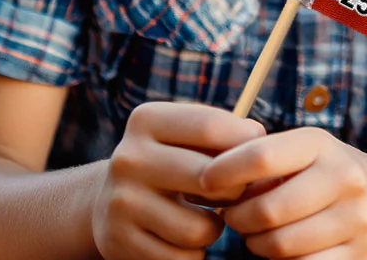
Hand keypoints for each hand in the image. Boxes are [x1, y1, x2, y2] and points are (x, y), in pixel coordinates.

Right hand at [91, 101, 264, 259]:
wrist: (109, 201)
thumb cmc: (168, 161)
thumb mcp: (183, 135)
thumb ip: (221, 132)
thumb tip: (256, 136)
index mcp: (146, 120)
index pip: (210, 127)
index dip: (244, 144)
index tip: (255, 156)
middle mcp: (128, 158)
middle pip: (208, 178)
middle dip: (234, 191)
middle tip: (233, 194)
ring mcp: (121, 202)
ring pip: (199, 228)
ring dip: (214, 228)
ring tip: (206, 218)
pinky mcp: (119, 242)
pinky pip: (182, 258)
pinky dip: (193, 253)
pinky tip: (183, 239)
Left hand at [198, 126, 366, 259]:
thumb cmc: (322, 172)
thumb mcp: (300, 152)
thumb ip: (259, 159)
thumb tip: (206, 178)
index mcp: (320, 144)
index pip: (261, 155)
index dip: (224, 171)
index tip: (203, 182)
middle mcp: (344, 177)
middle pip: (268, 209)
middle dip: (238, 218)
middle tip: (231, 216)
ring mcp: (357, 220)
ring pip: (282, 246)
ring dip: (256, 244)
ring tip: (254, 233)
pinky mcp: (359, 256)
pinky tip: (279, 248)